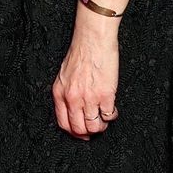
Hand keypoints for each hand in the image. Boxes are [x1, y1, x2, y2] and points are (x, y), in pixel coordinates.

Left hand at [52, 8, 120, 139]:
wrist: (92, 39)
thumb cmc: (80, 53)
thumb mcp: (64, 75)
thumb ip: (66, 93)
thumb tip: (73, 110)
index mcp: (60, 93)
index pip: (63, 123)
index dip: (74, 132)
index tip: (82, 133)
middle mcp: (72, 98)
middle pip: (79, 129)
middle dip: (89, 132)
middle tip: (96, 127)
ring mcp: (88, 98)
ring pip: (94, 126)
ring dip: (101, 125)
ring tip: (104, 116)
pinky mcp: (105, 94)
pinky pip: (108, 115)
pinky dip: (111, 115)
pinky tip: (112, 107)